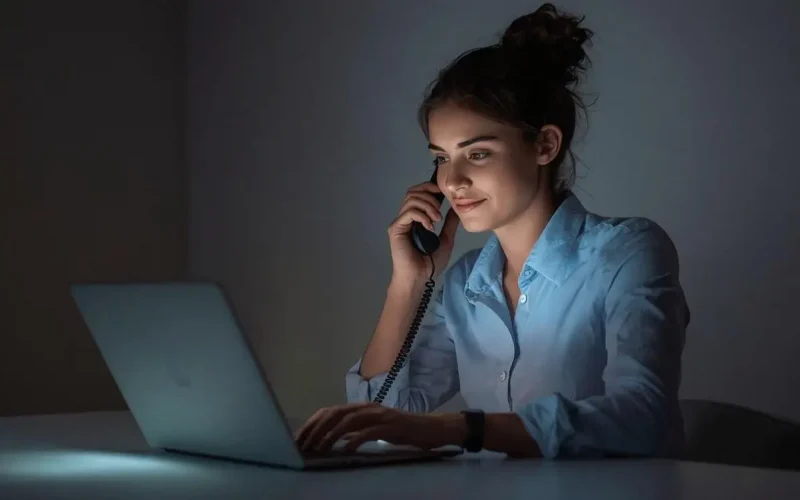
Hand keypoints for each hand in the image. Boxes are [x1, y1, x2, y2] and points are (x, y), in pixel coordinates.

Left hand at [294, 402, 466, 452]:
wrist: (429, 428)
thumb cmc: (400, 430)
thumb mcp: (373, 428)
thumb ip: (355, 430)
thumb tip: (332, 438)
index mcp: (360, 408)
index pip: (330, 410)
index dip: (313, 423)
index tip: (300, 438)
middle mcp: (366, 407)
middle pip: (334, 413)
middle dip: (316, 429)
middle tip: (304, 445)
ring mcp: (378, 415)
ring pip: (348, 421)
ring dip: (330, 435)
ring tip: (319, 449)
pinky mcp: (389, 426)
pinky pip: (367, 431)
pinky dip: (354, 440)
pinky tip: (345, 450)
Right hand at [388, 181, 459, 282]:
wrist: (420, 278)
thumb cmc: (430, 264)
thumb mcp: (446, 239)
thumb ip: (449, 223)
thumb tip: (456, 208)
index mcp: (415, 218)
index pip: (418, 193)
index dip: (429, 188)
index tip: (444, 193)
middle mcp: (405, 218)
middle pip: (412, 192)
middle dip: (429, 194)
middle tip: (441, 208)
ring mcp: (400, 222)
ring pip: (411, 199)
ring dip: (428, 205)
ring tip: (437, 220)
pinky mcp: (396, 228)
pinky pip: (409, 212)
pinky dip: (422, 216)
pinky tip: (430, 227)